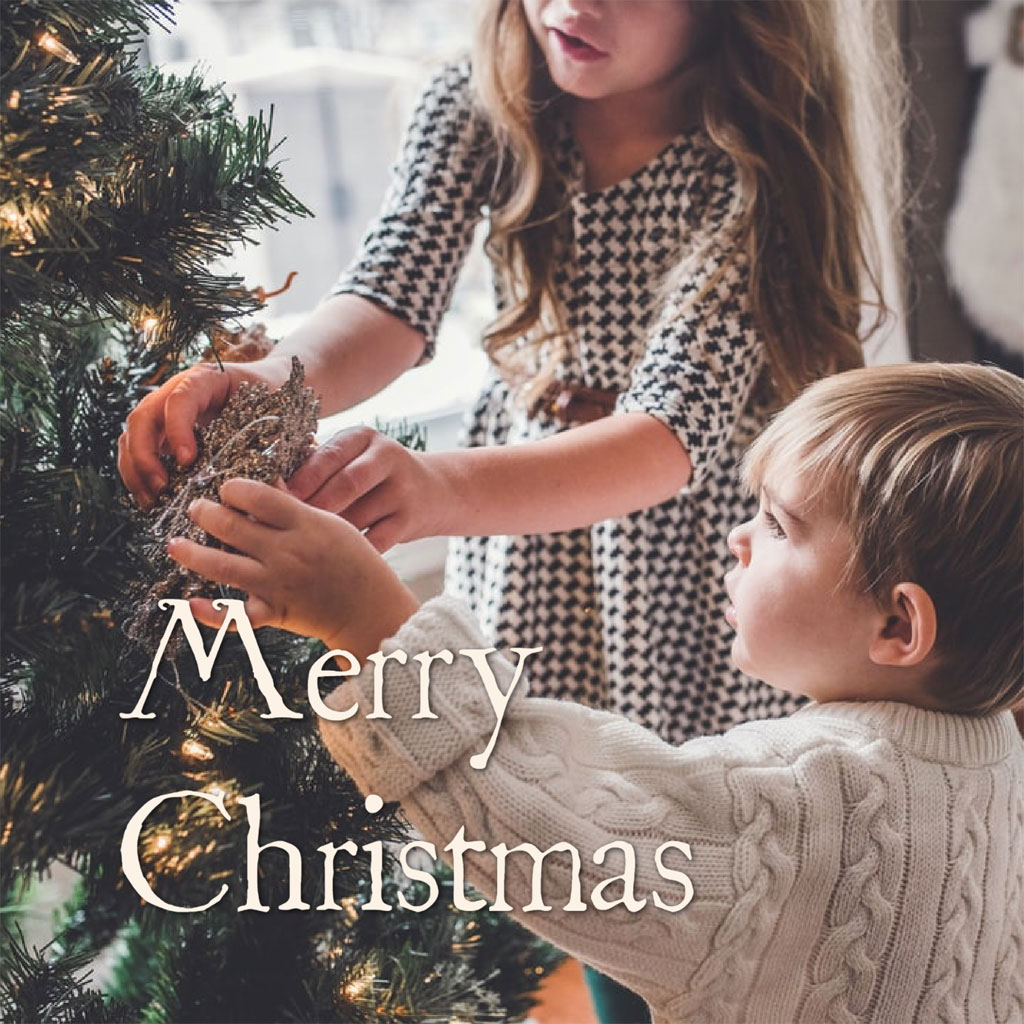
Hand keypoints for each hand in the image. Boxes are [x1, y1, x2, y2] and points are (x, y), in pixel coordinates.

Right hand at [118, 358, 289, 508]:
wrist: (267, 385)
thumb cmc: (271, 397)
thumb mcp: (275, 410)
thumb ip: (269, 438)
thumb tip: (271, 482)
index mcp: (206, 379)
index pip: (180, 399)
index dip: (177, 430)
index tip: (188, 461)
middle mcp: (177, 390)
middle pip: (143, 416)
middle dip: (145, 455)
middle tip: (161, 487)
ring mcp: (164, 410)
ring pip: (132, 435)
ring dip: (135, 470)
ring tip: (152, 501)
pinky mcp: (161, 430)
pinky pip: (136, 450)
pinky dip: (138, 475)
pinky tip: (151, 500)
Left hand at [166, 478, 419, 657]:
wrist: (370, 609)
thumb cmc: (355, 562)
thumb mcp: (333, 525)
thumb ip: (297, 509)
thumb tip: (266, 487)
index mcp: (304, 524)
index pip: (258, 496)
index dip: (234, 488)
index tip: (226, 488)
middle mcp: (286, 552)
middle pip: (232, 526)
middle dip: (205, 513)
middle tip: (195, 508)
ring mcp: (277, 583)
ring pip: (222, 565)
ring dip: (192, 553)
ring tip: (174, 544)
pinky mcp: (274, 613)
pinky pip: (235, 616)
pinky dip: (210, 613)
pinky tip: (189, 603)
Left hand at [287, 426, 449, 551]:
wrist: (434, 490)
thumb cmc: (374, 477)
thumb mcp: (353, 457)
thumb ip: (319, 466)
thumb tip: (270, 491)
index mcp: (364, 437)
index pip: (329, 456)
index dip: (301, 480)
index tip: (274, 501)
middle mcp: (387, 457)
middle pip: (345, 485)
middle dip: (313, 508)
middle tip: (283, 529)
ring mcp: (402, 489)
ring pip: (358, 517)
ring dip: (328, 536)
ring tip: (301, 549)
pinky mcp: (410, 519)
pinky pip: (375, 541)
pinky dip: (351, 553)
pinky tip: (331, 561)